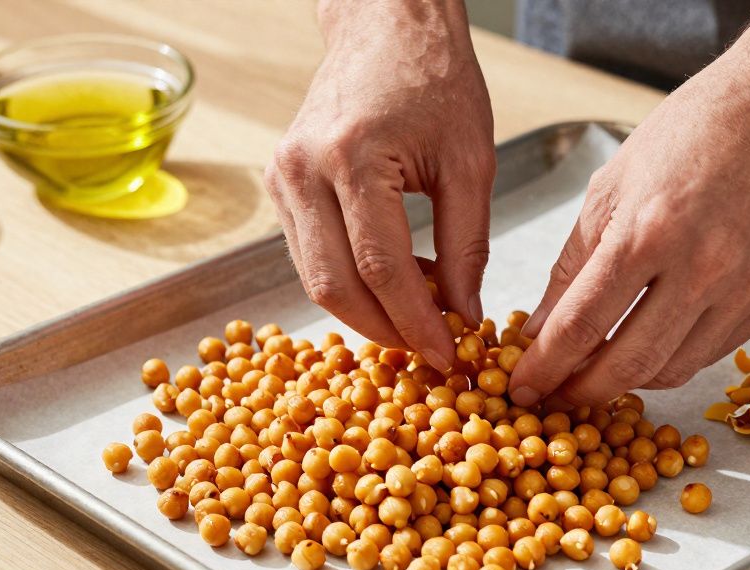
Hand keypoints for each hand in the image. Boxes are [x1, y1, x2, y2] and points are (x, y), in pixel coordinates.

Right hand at [264, 0, 494, 370]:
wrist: (385, 27)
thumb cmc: (434, 80)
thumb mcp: (470, 162)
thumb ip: (467, 244)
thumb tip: (465, 313)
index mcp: (354, 157)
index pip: (382, 268)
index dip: (415, 323)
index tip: (446, 355)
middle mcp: (304, 170)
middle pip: (335, 286)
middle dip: (385, 331)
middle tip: (428, 351)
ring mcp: (282, 177)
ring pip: (314, 279)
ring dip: (365, 312)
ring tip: (417, 318)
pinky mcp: (279, 184)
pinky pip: (309, 256)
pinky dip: (349, 282)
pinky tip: (392, 284)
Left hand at [508, 56, 749, 407]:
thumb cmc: (695, 128)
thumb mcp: (612, 185)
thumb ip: (573, 264)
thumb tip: (540, 327)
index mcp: (648, 231)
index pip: (581, 325)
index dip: (544, 367)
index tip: (522, 387)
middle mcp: (702, 267)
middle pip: (627, 365)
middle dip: (581, 391)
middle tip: (556, 395)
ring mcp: (745, 288)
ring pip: (671, 370)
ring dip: (627, 381)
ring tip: (597, 370)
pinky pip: (710, 353)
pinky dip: (671, 359)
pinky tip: (647, 345)